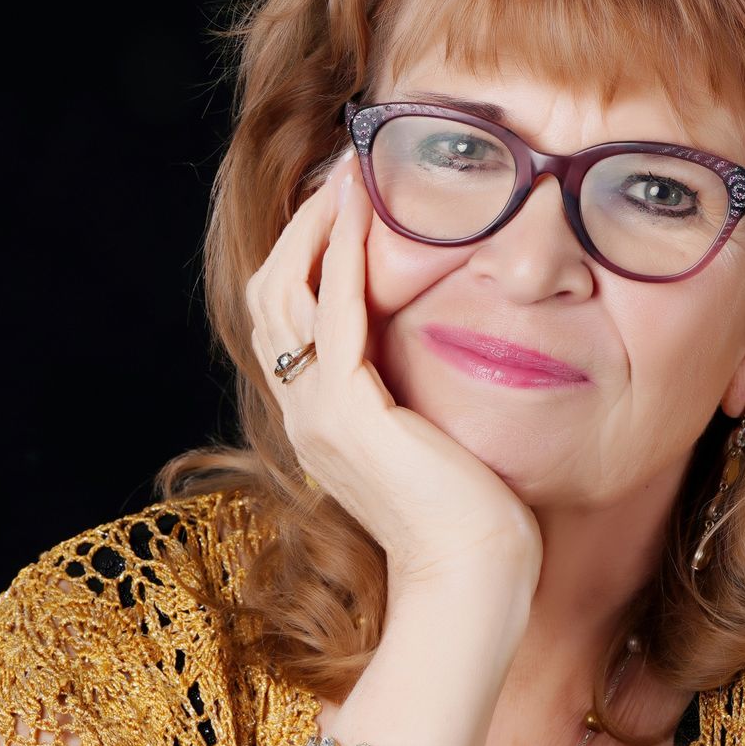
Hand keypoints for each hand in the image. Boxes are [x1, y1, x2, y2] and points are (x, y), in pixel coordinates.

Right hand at [245, 149, 541, 606]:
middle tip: (340, 166)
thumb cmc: (470, 517)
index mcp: (317, 418)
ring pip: (290, 293)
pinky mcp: (351, 414)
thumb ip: (413, 395)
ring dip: (318, 225)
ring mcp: (318, 413)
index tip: (342, 197)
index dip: (305, 251)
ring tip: (349, 171)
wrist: (472, 578)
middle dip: (302, 224)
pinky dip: (346, 257)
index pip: (287, 315)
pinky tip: (366, 213)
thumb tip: (435, 350)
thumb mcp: (429, 439)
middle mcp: (303, 411)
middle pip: (272, 293)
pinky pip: (336, 315)